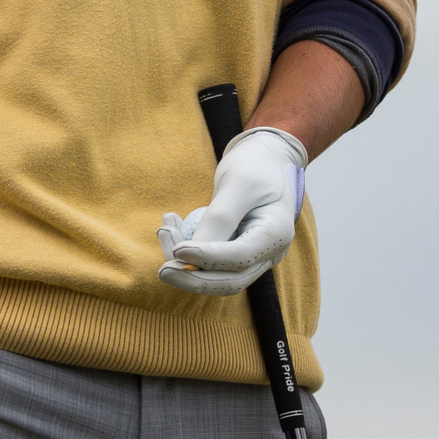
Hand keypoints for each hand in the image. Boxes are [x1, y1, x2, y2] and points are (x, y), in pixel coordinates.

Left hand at [156, 127, 308, 295]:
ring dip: (186, 263)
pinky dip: (189, 252)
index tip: (177, 250)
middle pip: (229, 281)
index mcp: (276, 234)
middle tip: (161, 269)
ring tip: (165, 230)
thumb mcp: (238, 182)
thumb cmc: (255, 164)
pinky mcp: (236, 253)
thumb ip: (219, 218)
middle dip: (192, 277)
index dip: (206, 258)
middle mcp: (268, 252)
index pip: (239, 259)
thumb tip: (190, 255)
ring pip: (217, 277)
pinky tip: (172, 227)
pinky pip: (211, 263)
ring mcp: (254, 256)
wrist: (266, 158)